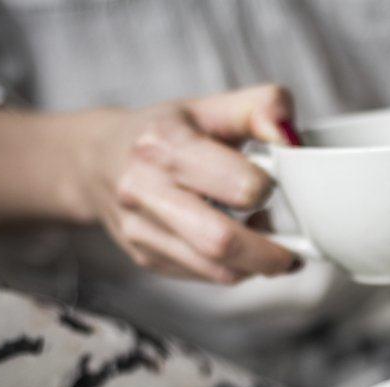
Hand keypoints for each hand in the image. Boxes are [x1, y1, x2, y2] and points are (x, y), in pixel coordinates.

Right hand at [76, 85, 300, 282]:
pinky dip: (234, 270)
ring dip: (256, 266)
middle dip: (270, 252)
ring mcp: (140, 229)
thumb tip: (292, 139)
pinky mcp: (146, 258)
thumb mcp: (212, 105)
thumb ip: (263, 107)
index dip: (267, 189)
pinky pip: (204, 278)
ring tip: (269, 246)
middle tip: (293, 249)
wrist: (96, 160)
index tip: (272, 183)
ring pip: (216, 270)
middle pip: (222, 241)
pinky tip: (240, 250)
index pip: (238, 185)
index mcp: (165, 144)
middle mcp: (144, 189)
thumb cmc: (167, 131)